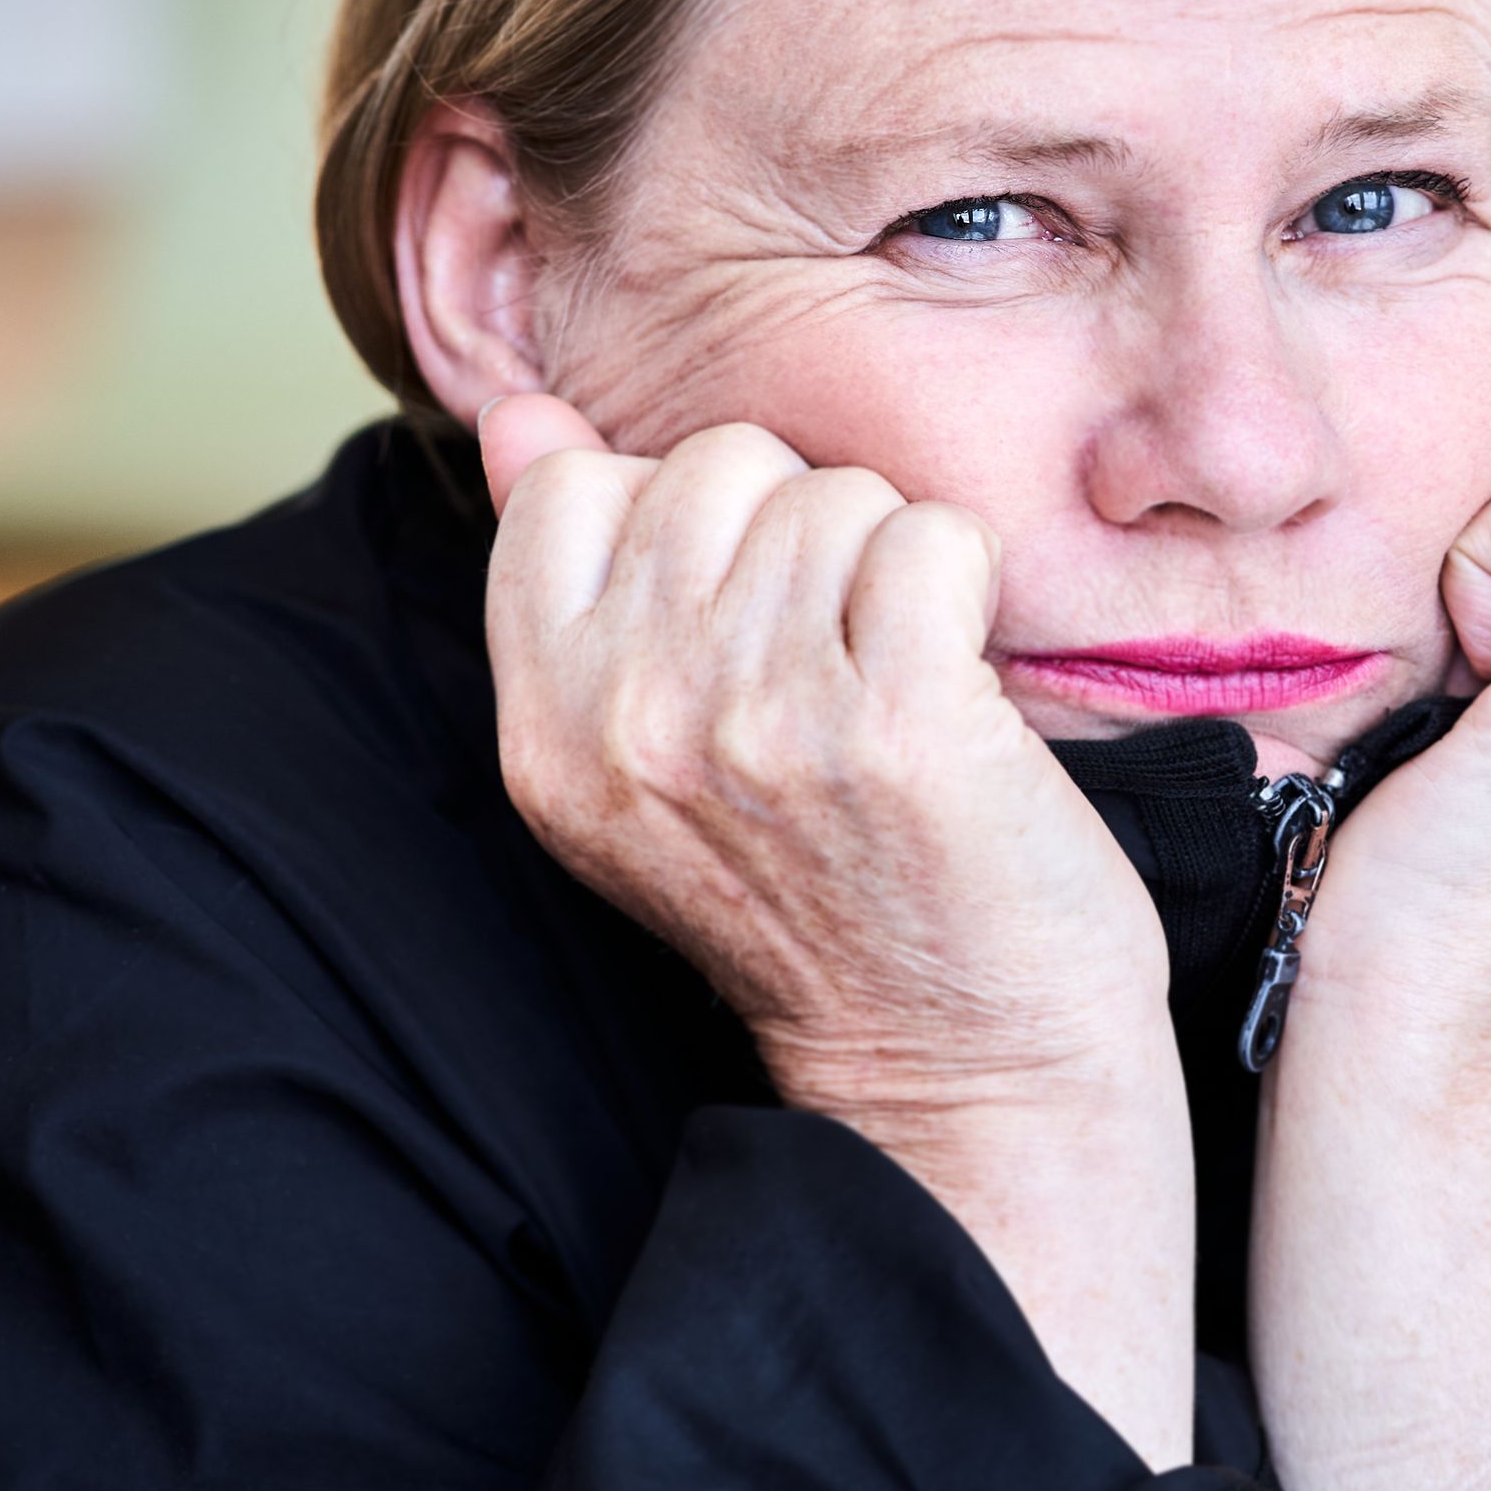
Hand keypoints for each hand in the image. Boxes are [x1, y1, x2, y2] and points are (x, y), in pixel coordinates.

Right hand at [478, 395, 1192, 1464]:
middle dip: (803, 537)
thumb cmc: (823, 907)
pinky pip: (932, 537)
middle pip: (719, 464)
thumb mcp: (646, 762)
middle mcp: (631, 723)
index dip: (685, 520)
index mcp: (548, 732)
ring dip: (892, 572)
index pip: (575, 487)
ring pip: (836, 494)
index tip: (743, 625)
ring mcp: (760, 720)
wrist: (959, 1078)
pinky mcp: (895, 719)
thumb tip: (520, 413)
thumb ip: (570, 579)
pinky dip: (970, 592)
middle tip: (840, 670)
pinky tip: (961, 687)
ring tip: (899, 691)